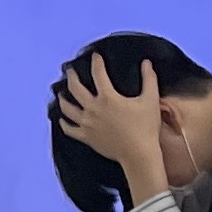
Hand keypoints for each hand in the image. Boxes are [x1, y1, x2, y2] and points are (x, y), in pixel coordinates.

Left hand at [53, 59, 172, 196]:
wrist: (138, 154)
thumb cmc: (146, 127)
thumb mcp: (150, 100)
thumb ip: (149, 79)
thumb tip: (146, 62)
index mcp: (108, 98)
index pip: (98, 74)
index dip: (97, 63)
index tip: (95, 56)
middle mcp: (93, 109)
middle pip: (75, 89)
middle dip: (71, 77)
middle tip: (69, 71)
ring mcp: (87, 124)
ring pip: (67, 109)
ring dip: (63, 99)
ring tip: (61, 94)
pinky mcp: (86, 137)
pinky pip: (70, 129)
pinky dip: (64, 123)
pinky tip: (62, 119)